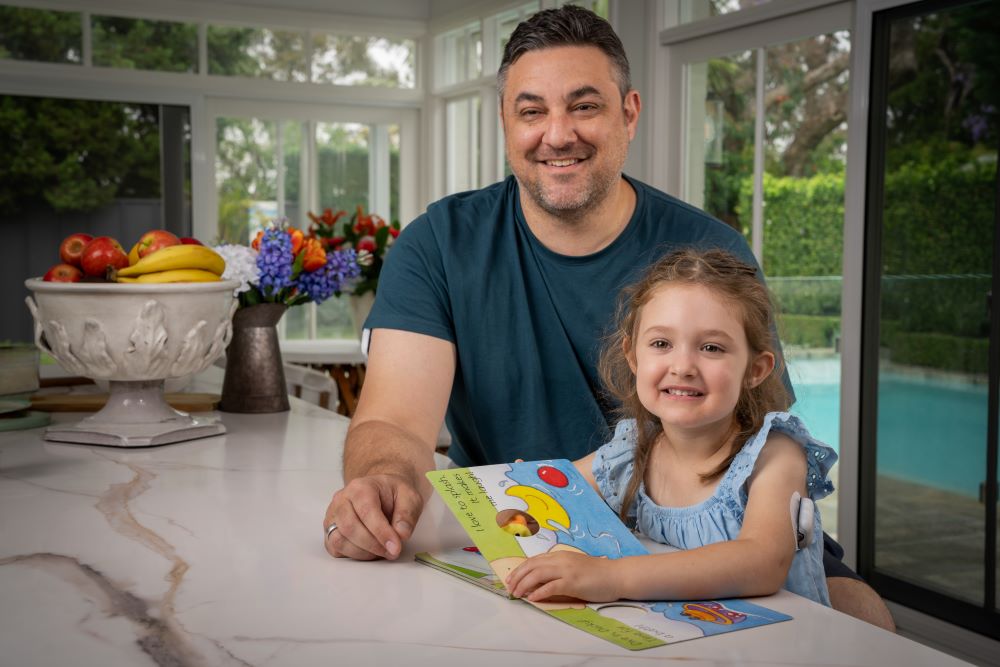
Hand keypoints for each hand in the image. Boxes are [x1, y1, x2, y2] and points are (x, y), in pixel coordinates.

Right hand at [324, 473, 422, 560]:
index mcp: (360, 487)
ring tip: (382, 550)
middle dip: (373, 545)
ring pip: (339, 540)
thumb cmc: (393, 494)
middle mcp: (342, 500)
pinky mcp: (330, 530)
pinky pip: (335, 548)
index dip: (381, 533)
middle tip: (392, 551)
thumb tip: (401, 534)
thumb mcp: (410, 497)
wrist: (382, 491)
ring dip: (363, 552)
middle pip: (349, 528)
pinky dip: (353, 555)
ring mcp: (333, 515)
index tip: (396, 546)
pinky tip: (370, 551)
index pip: (367, 512)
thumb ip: (407, 514)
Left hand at [506, 551, 621, 602]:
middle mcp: (561, 560)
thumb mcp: (573, 567)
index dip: (520, 569)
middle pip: (532, 566)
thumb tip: (538, 581)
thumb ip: (557, 571)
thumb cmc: (597, 574)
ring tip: (517, 594)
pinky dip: (539, 592)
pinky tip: (532, 599)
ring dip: (524, 585)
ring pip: (538, 574)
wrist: (616, 575)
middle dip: (517, 577)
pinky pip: (551, 587)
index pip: (534, 560)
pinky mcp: (573, 582)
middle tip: (509, 588)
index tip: (511, 579)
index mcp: (560, 555)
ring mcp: (567, 570)